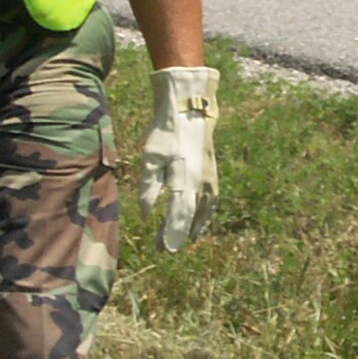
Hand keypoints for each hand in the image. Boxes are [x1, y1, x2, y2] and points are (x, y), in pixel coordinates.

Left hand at [139, 66, 218, 251]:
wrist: (189, 109)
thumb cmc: (166, 132)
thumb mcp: (150, 158)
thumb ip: (149, 187)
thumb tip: (145, 214)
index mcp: (185, 181)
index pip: (178, 216)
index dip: (171, 234)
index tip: (164, 249)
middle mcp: (201, 184)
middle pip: (190, 216)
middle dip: (179, 233)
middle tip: (167, 249)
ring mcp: (210, 178)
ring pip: (205, 210)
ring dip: (196, 225)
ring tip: (189, 238)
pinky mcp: (212, 172)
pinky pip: (212, 199)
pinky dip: (206, 212)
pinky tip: (201, 216)